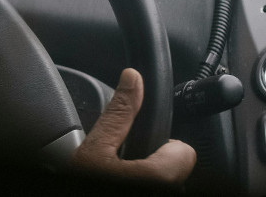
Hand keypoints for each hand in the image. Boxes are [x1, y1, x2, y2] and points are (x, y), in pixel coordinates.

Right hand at [70, 68, 196, 184]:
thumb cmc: (80, 186)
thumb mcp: (94, 148)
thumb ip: (119, 114)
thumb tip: (133, 79)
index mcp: (159, 178)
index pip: (185, 152)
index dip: (163, 147)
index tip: (142, 150)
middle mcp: (167, 193)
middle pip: (176, 171)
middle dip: (154, 166)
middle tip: (125, 169)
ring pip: (167, 184)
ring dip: (148, 180)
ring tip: (120, 180)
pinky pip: (157, 191)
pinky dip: (143, 188)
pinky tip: (122, 186)